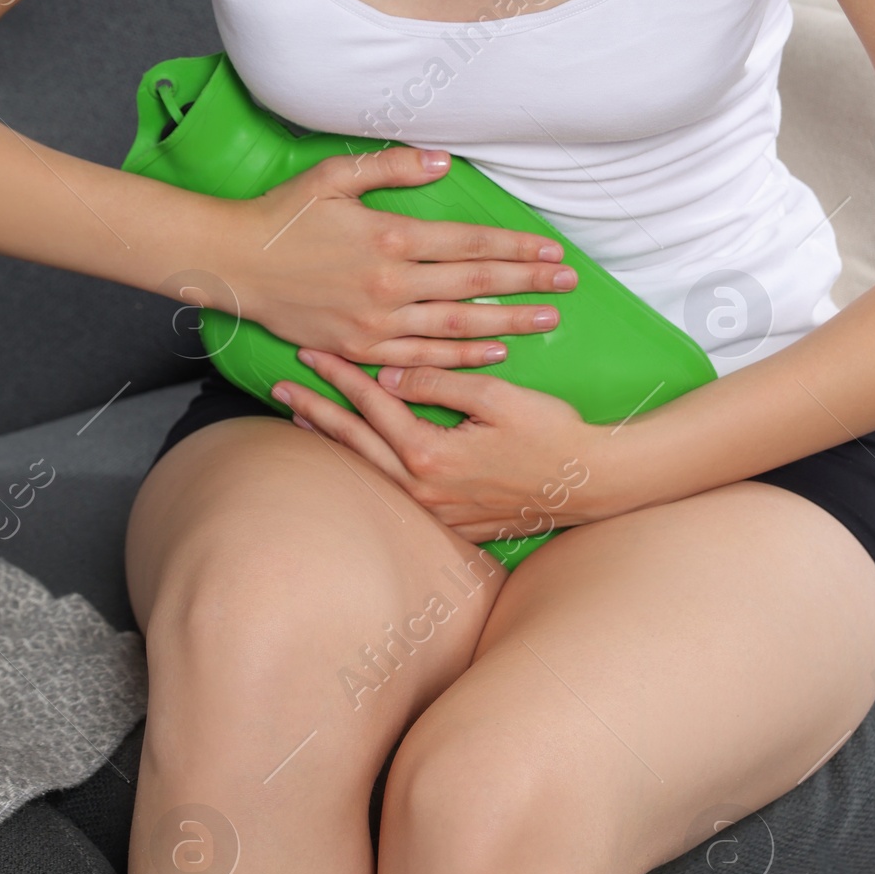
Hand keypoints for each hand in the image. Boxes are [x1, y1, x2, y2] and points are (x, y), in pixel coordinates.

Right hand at [205, 146, 578, 368]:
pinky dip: (461, 356)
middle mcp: (388, 283)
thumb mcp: (333, 176)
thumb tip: (444, 161)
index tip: (551, 251)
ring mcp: (375, 322)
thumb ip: (392, 167)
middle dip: (527, 285)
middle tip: (569, 285)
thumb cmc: (283, 214)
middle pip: (474, 285)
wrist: (233, 264)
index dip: (515, 248)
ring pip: (456, 325)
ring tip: (547, 321)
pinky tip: (493, 352)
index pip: (469, 244)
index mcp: (388, 237)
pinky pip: (422, 357)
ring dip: (507, 324)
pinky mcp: (360, 348)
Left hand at [273, 351, 596, 545]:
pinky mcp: (452, 520)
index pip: (372, 407)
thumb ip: (438, 384)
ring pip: (370, 471)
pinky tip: (358, 456)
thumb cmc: (552, 434)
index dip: (340, 375)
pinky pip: (396, 491)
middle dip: (317, 411)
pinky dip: (370, 468)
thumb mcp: (498, 396)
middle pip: (356, 444)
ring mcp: (436, 511)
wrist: (593, 484)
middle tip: (281, 387)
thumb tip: (389, 376)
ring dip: (336, 442)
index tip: (311, 352)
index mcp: (430, 455)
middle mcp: (424, 489)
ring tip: (304, 420)